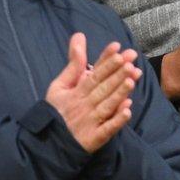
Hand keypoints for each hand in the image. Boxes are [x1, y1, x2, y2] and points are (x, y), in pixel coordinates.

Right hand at [45, 33, 141, 152]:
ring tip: (131, 80)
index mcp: (76, 92)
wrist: (48, 143)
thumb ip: (73, 64)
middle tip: (131, 60)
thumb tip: (80, 36)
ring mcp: (90, 122)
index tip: (117, 48)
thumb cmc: (56, 110)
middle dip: (117, 73)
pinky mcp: (94, 139)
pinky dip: (116, 121)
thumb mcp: (59, 86)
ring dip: (118, 93)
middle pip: (102, 87)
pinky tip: (127, 111)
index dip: (106, 61)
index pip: (93, 75)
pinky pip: (106, 130)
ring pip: (106, 105)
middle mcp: (84, 105)